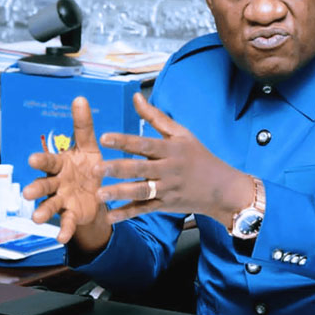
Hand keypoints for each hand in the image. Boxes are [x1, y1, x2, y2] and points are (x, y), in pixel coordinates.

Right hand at [22, 97, 110, 245]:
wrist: (98, 191)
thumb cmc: (88, 165)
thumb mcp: (88, 144)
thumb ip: (83, 125)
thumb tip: (80, 98)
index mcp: (61, 163)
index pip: (48, 161)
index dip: (41, 161)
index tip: (33, 159)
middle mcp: (57, 182)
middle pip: (43, 184)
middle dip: (36, 187)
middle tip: (28, 192)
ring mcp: (62, 199)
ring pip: (49, 205)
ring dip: (43, 211)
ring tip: (37, 218)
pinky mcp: (71, 214)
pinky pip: (66, 223)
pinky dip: (63, 230)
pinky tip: (61, 238)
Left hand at [95, 93, 250, 227]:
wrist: (221, 187)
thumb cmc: (199, 156)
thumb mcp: (181, 134)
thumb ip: (155, 116)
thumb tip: (136, 97)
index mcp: (172, 149)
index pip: (145, 144)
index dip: (125, 141)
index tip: (104, 138)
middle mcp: (169, 169)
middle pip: (140, 168)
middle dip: (116, 169)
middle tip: (93, 169)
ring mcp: (168, 189)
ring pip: (141, 191)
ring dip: (120, 193)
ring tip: (98, 194)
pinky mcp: (166, 205)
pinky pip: (145, 209)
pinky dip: (128, 214)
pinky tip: (110, 217)